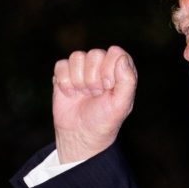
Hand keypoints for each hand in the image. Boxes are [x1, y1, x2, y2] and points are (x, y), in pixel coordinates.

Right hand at [51, 45, 136, 162]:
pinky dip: (64, 82)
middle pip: (95, 54)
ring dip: (79, 80)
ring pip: (77, 57)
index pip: (116, 52)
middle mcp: (102, 65)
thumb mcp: (121, 105)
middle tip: (95, 95)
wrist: (80, 135)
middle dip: (93, 78)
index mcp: (120, 70)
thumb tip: (121, 58)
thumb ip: (127, 81)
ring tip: (84, 95)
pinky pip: (61, 65)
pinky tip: (70, 94)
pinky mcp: (64, 73)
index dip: (109, 69)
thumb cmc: (104, 120)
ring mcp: (82, 68)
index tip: (108, 87)